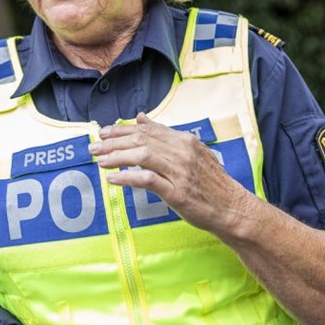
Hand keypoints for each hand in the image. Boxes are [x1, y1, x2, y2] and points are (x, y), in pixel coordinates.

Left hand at [89, 113, 252, 234]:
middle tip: (94, 147)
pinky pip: (147, 180)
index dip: (121, 130)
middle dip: (113, 143)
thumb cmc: (210, 182)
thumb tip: (141, 117)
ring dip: (116, 157)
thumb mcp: (191, 152)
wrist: (231, 207)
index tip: (103, 133)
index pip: (146, 129)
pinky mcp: (177, 192)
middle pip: (140, 140)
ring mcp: (179, 171)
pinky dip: (127, 178)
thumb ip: (165, 135)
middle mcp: (182, 152)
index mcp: (184, 140)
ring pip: (141, 157)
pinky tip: (113, 179)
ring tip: (100, 161)